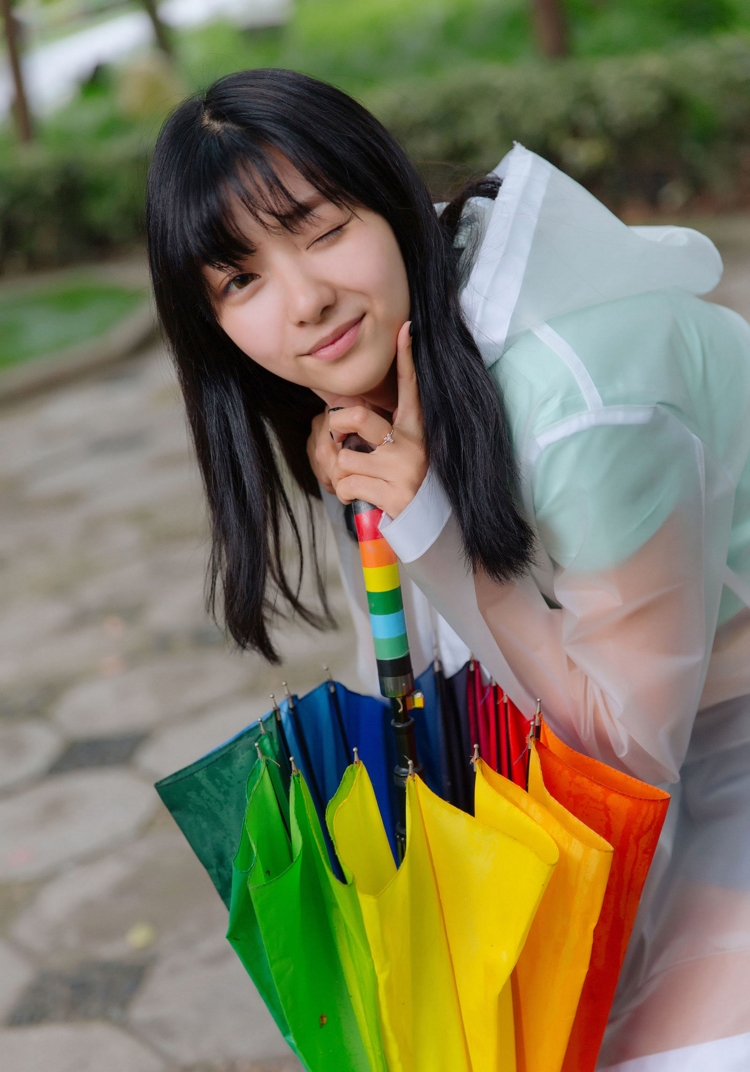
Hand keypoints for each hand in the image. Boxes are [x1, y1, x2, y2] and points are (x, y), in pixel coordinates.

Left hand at [306, 322, 426, 517]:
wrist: (439, 531)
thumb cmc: (417, 491)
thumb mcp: (410, 456)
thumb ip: (388, 436)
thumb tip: (348, 420)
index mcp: (418, 431)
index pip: (411, 388)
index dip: (407, 358)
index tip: (406, 329)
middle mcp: (413, 445)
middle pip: (354, 417)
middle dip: (334, 428)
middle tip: (339, 441)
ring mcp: (404, 469)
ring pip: (343, 458)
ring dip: (342, 475)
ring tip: (361, 483)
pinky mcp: (395, 494)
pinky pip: (347, 486)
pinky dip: (347, 495)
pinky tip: (365, 499)